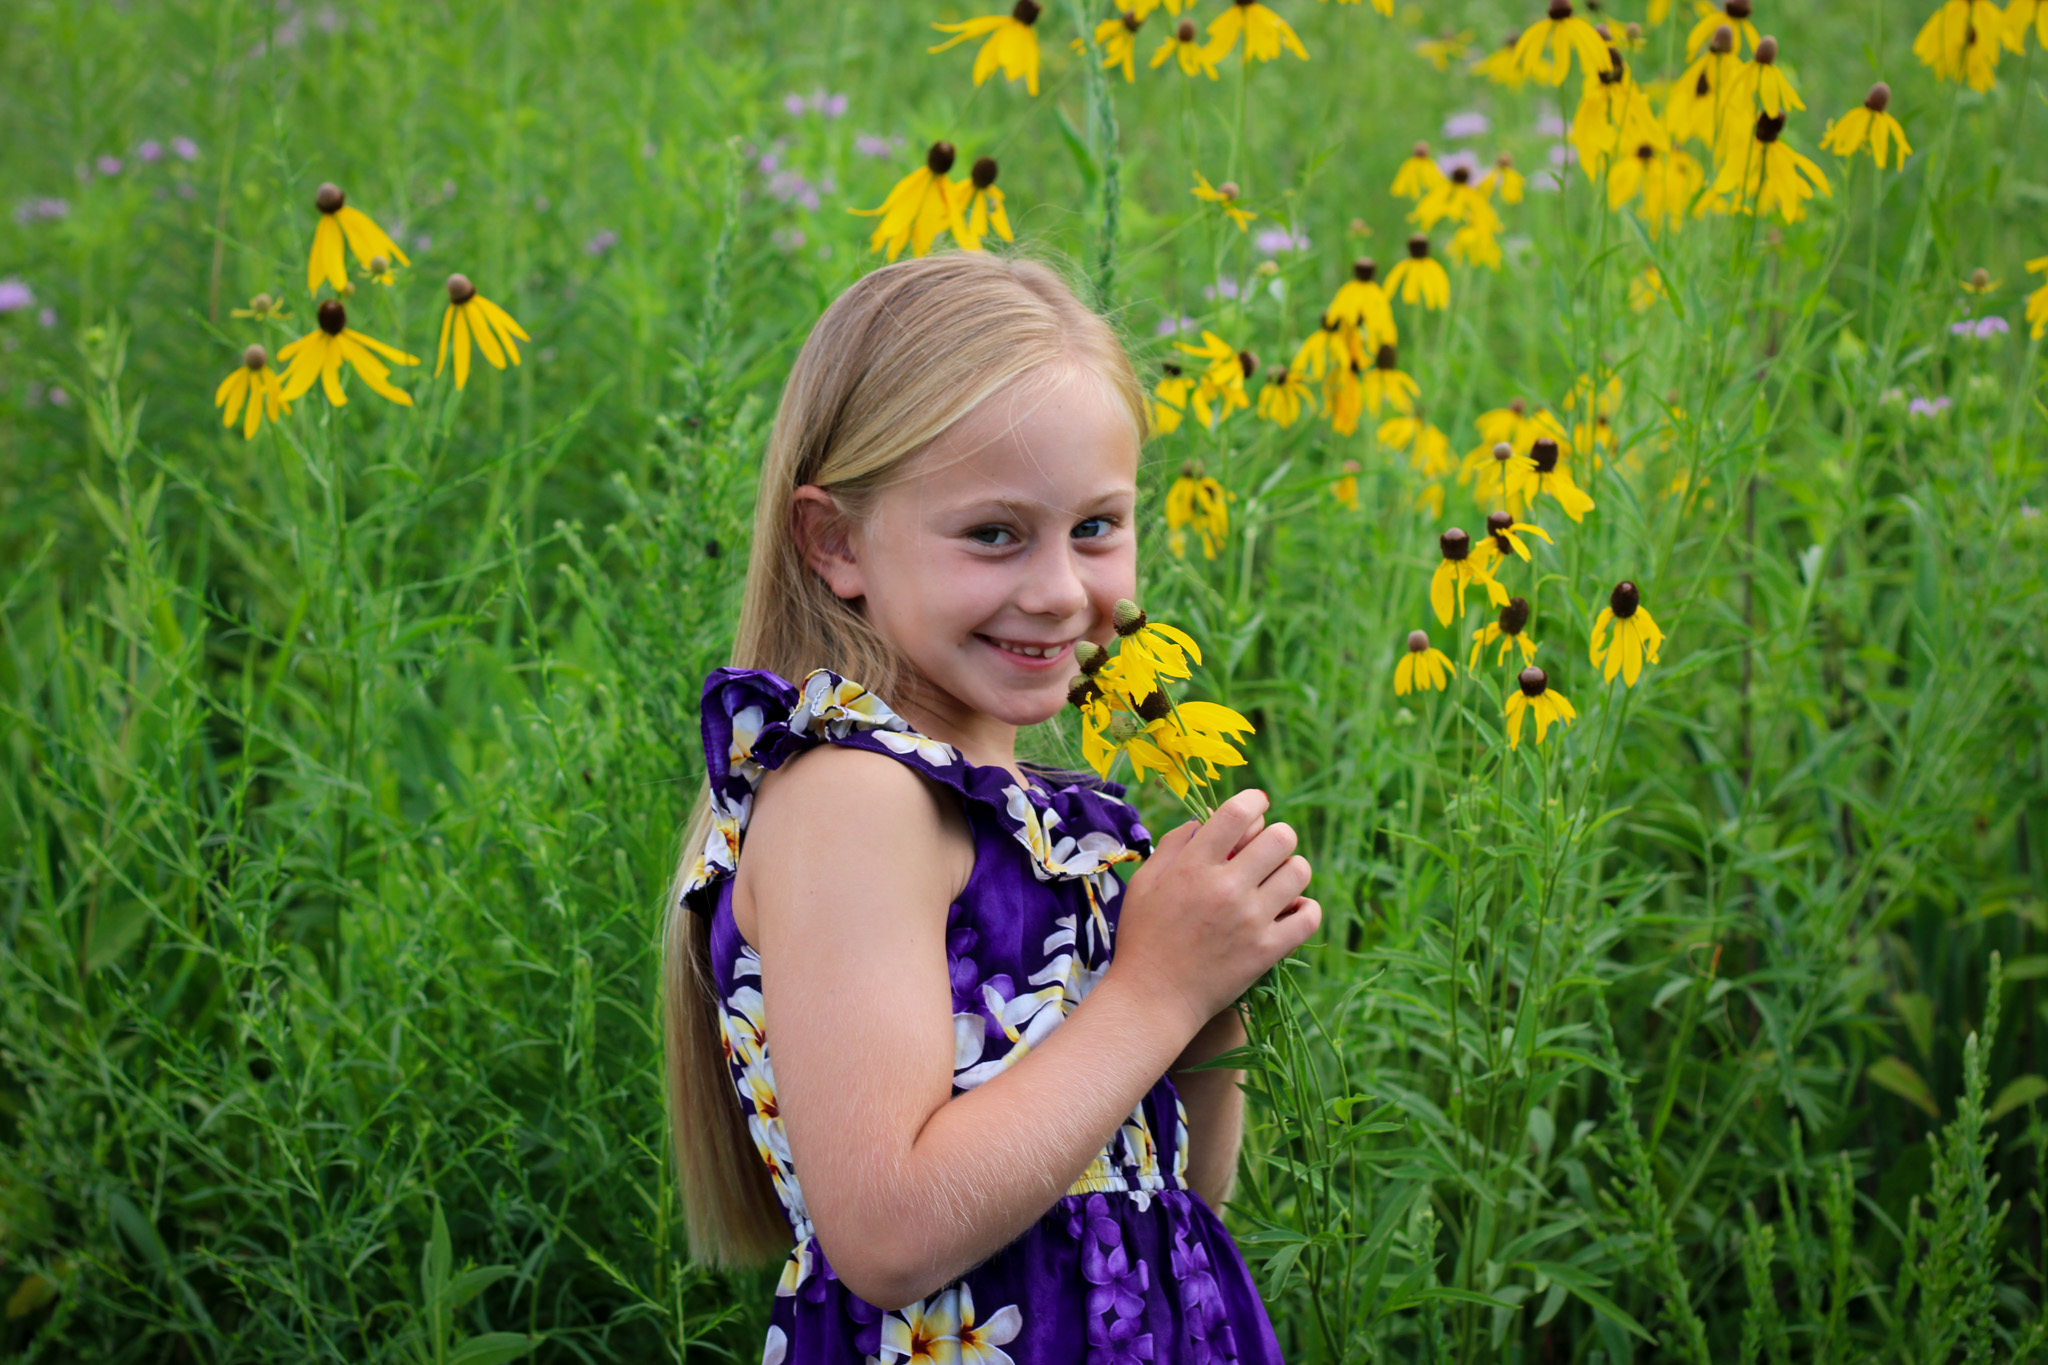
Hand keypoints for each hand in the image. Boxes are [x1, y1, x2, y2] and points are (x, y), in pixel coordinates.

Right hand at [1107, 789, 1318, 1040]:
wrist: (1152, 998)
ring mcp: (1250, 920)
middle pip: (1281, 836)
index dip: (1255, 801)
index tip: (1257, 806)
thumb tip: (1206, 820)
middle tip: (1266, 851)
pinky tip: (1289, 909)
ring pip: (1299, 871)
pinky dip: (1304, 908)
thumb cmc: (1144, 937)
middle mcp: (1226, 888)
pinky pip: (1309, 915)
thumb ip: (1175, 844)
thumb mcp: (1145, 882)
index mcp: (1194, 866)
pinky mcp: (1267, 950)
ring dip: (1291, 870)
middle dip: (1277, 837)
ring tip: (1277, 881)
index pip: (1239, 813)